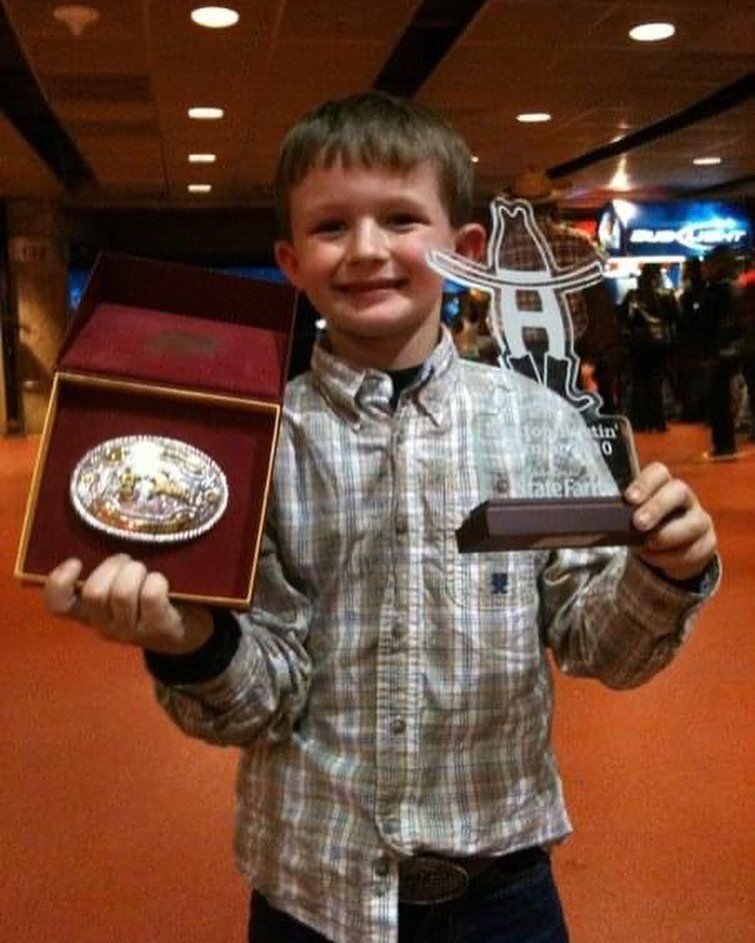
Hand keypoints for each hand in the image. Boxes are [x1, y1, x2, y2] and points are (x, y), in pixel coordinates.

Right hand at [43, 554, 213, 654]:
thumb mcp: (119, 590)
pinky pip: (151, 595)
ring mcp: (131, 631)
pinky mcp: (159, 628)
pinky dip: (157, 581)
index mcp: (89, 613)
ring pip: (122, 593)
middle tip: (129, 562)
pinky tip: (161, 582)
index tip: (76, 562)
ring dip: (136, 572)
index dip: (59, 582)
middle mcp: (105, 625)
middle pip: (94, 592)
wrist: (187, 630)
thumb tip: (103, 531)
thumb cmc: (147, 600)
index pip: (59, 605)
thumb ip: (106, 572)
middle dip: (113, 566)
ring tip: (145, 572)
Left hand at [624, 463, 716, 581]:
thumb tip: (598, 519)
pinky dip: (672, 557)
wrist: (670, 553)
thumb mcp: (631, 519)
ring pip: (693, 523)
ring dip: (667, 535)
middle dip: (657, 507)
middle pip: (679, 490)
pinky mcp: (707, 543)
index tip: (629, 498)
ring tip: (648, 544)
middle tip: (638, 523)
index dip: (645, 483)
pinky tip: (658, 557)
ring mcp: (699, 520)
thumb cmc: (645, 529)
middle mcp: (685, 498)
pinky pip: (694, 550)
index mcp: (662, 486)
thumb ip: (621, 515)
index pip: (659, 472)